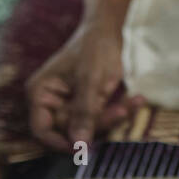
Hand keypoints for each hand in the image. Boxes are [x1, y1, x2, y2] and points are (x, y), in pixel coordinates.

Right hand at [26, 18, 142, 151]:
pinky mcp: (91, 104)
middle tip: (122, 111)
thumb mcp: (89, 79)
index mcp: (41, 93)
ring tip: (135, 101)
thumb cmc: (93, 46)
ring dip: (115, 116)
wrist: (108, 29)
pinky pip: (105, 116)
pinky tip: (137, 99)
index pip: (42, 129)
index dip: (60, 143)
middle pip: (71, 130)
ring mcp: (72, 104)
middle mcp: (53, 102)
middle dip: (99, 123)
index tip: (83, 148)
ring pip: (92, 126)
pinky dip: (122, 109)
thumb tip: (79, 144)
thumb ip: (84, 112)